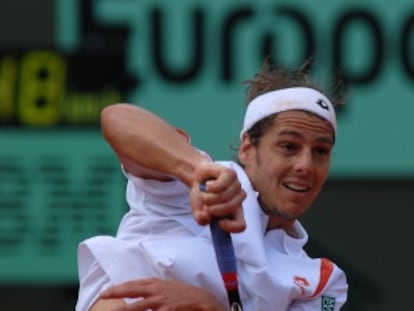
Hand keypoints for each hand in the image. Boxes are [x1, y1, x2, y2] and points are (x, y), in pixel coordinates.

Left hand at [98, 278, 226, 310]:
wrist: (202, 300)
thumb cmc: (183, 294)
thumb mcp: (166, 287)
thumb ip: (151, 289)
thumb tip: (136, 292)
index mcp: (154, 283)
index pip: (132, 285)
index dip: (117, 288)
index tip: (105, 292)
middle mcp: (155, 291)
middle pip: (131, 292)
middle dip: (116, 295)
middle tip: (103, 296)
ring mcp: (160, 302)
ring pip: (137, 307)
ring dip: (126, 310)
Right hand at [189, 162, 245, 232]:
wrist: (198, 177)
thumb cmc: (201, 196)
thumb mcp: (197, 210)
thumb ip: (200, 218)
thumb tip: (206, 217)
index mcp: (234, 213)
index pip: (240, 225)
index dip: (231, 226)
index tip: (219, 223)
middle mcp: (238, 200)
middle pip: (231, 208)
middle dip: (214, 209)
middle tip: (205, 205)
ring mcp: (236, 186)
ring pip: (226, 196)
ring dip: (210, 197)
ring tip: (204, 195)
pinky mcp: (231, 174)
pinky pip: (224, 182)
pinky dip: (212, 186)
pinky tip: (208, 186)